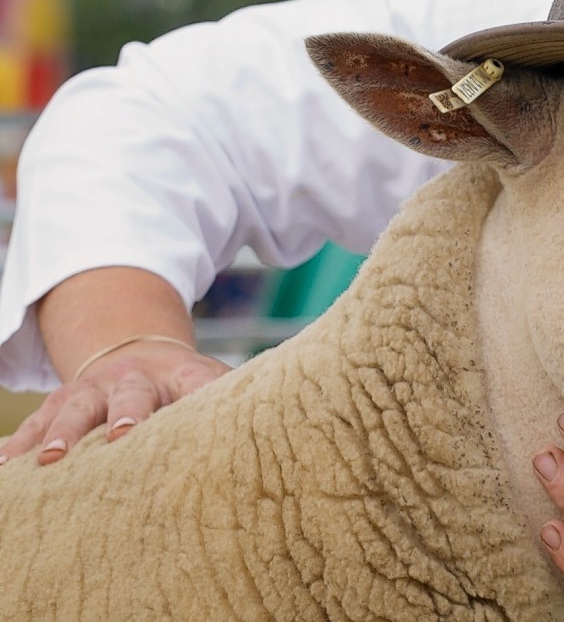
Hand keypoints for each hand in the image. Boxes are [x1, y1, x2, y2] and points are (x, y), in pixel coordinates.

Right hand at [0, 341, 229, 464]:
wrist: (141, 352)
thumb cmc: (188, 384)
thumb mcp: (214, 385)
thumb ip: (236, 401)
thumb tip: (281, 425)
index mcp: (181, 374)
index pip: (190, 384)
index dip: (186, 399)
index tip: (168, 424)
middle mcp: (133, 378)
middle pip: (127, 395)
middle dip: (122, 415)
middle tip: (118, 437)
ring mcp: (94, 389)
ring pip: (75, 408)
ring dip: (61, 433)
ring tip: (48, 461)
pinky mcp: (63, 401)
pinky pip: (36, 420)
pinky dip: (19, 442)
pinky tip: (4, 465)